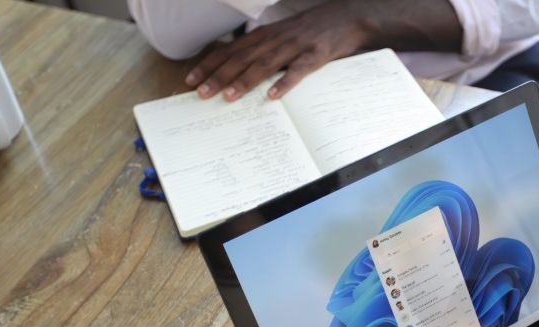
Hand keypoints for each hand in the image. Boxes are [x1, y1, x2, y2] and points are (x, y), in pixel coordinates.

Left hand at [185, 3, 368, 100]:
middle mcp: (275, 39)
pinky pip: (298, 71)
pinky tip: (273, 96)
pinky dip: (285, 83)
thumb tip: (239, 68)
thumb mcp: (282, 36)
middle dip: (219, 76)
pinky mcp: (315, 55)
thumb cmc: (312, 30)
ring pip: (265, 64)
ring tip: (229, 97)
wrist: (346, 18)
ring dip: (245, 80)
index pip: (230, 51)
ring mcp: (295, 47)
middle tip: (201, 93)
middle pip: (242, 58)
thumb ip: (263, 50)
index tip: (191, 80)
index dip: (210, 65)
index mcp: (265, 35)